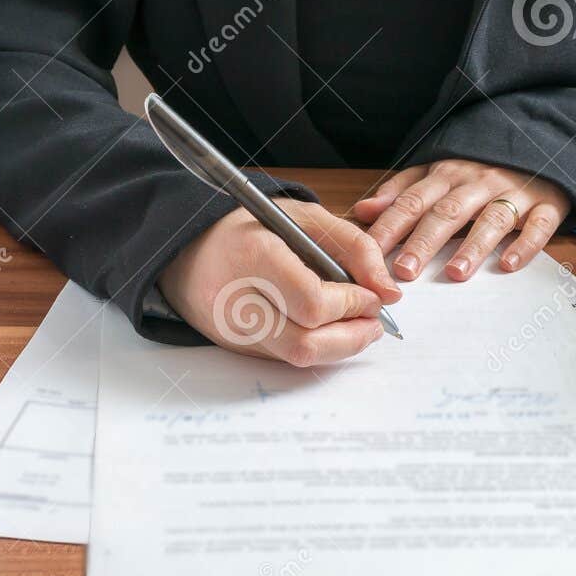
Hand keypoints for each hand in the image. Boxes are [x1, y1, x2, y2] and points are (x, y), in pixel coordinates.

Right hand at [158, 200, 401, 366]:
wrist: (186, 248)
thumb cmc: (249, 228)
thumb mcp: (303, 216)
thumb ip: (354, 247)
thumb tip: (389, 292)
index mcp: (254, 256)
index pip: (313, 302)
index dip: (352, 305)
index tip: (372, 296)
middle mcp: (237, 300)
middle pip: (306, 343)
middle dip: (352, 336)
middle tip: (374, 321)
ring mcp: (232, 331)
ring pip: (297, 358)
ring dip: (339, 347)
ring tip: (358, 327)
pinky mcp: (234, 348)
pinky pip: (284, 358)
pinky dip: (316, 348)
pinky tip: (328, 329)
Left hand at [350, 160, 571, 281]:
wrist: (538, 144)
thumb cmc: (481, 168)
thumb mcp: (437, 172)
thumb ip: (401, 191)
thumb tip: (362, 211)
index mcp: (447, 174)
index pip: (413, 201)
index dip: (391, 226)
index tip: (370, 253)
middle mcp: (478, 182)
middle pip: (448, 212)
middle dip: (425, 241)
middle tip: (405, 271)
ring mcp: (514, 192)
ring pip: (492, 219)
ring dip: (473, 246)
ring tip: (455, 273)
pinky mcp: (545, 204)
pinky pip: (538, 225)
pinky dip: (525, 244)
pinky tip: (508, 264)